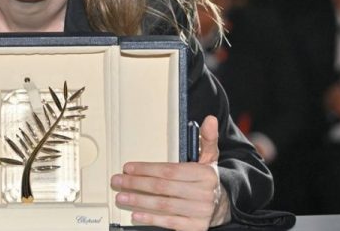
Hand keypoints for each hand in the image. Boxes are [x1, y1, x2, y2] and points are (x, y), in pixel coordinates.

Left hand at [110, 116, 228, 230]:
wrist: (222, 206)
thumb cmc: (208, 180)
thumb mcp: (210, 158)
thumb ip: (206, 139)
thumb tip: (209, 120)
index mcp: (205, 174)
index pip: (170, 170)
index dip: (146, 169)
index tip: (128, 168)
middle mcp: (203, 194)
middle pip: (163, 188)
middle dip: (136, 184)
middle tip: (118, 181)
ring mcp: (199, 212)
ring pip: (163, 205)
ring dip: (139, 201)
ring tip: (121, 196)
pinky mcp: (195, 227)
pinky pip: (169, 222)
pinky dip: (151, 218)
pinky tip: (136, 214)